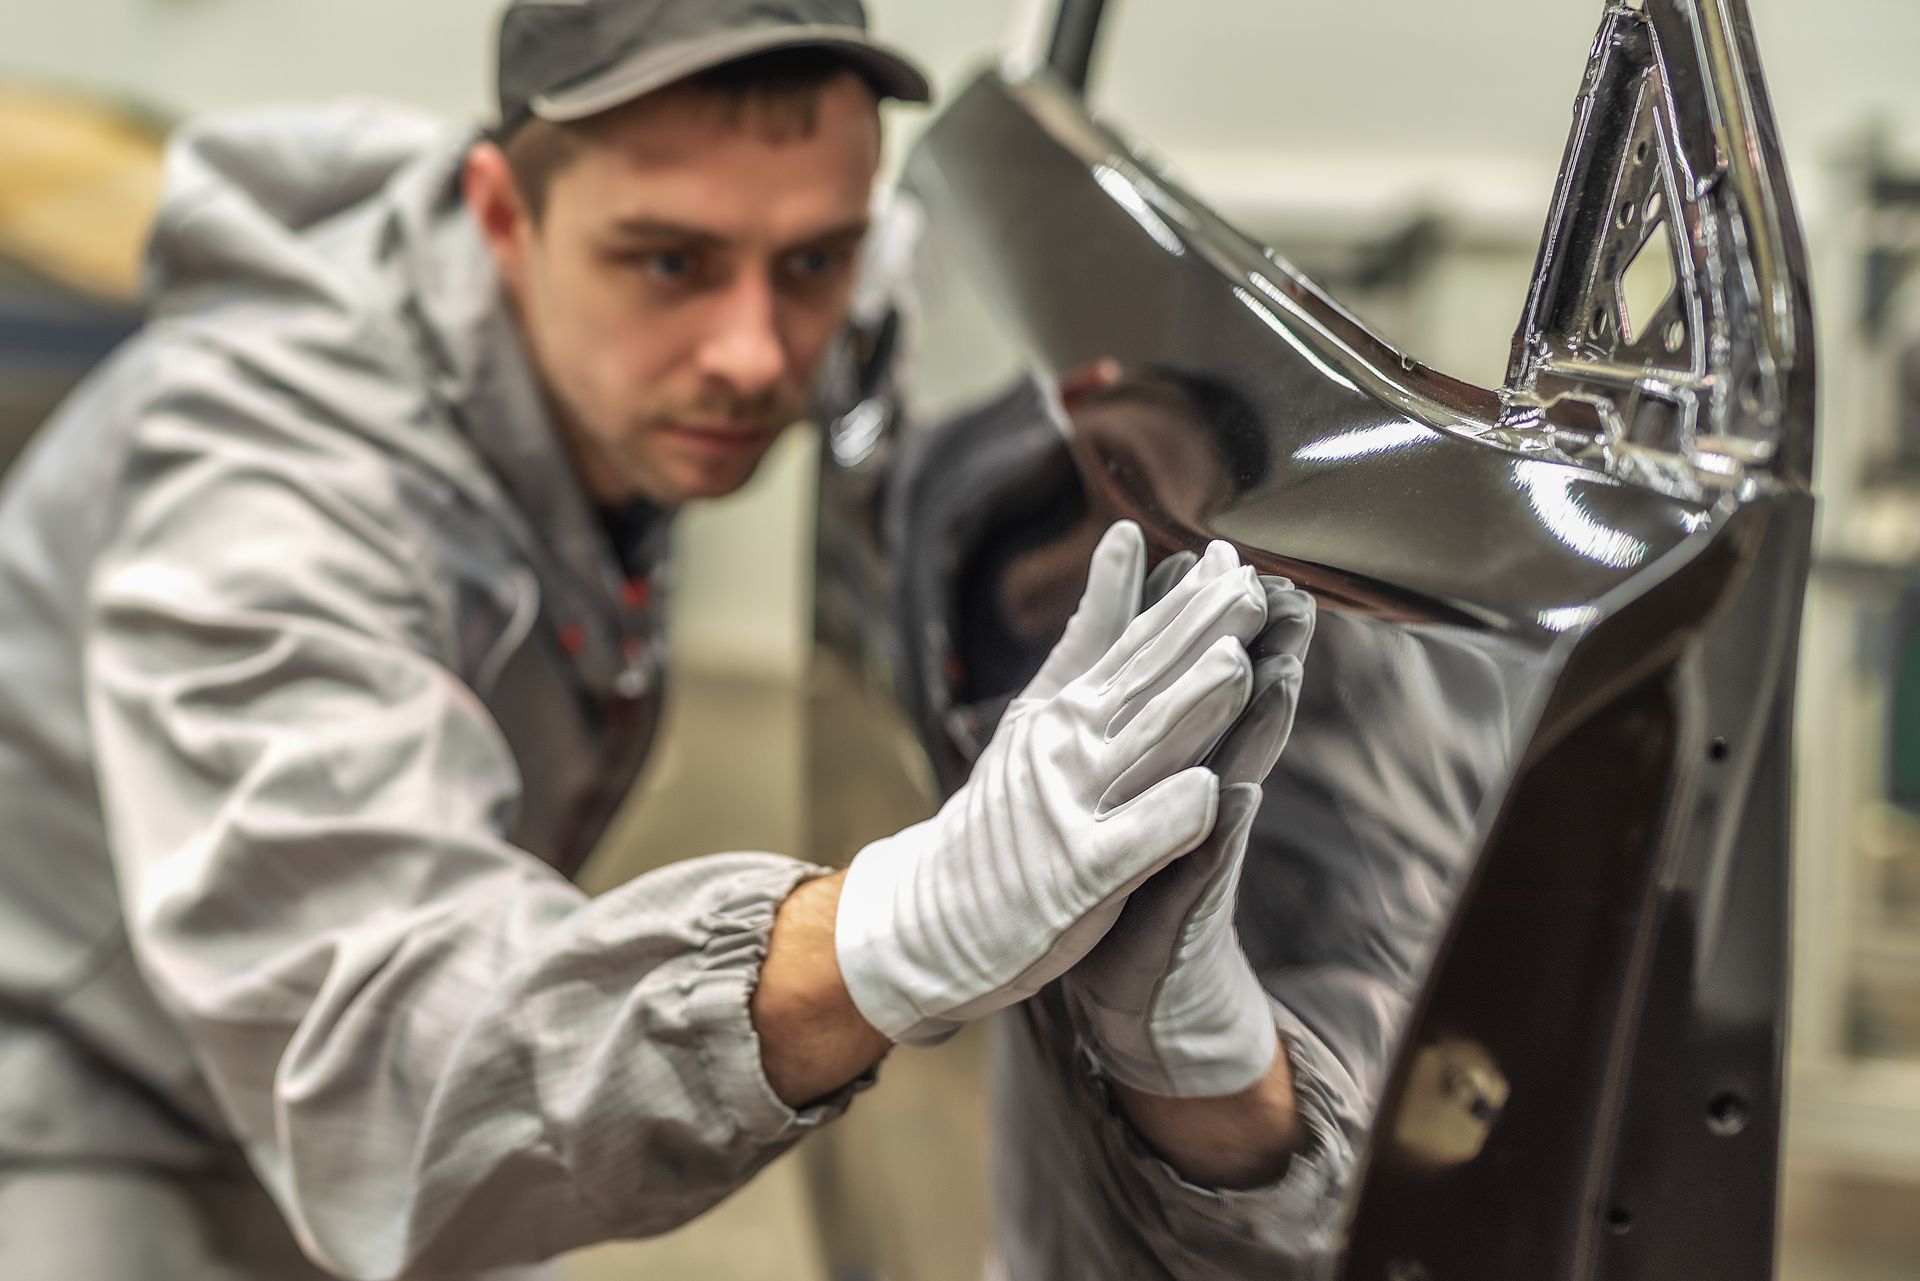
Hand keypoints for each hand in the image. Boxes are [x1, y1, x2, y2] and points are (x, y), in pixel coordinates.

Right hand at [834, 522, 1268, 1043]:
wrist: (931, 912)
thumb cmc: (1002, 812)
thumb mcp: (1042, 706)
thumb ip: (1092, 630)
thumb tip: (1128, 538)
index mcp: (1071, 707)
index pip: (1139, 644)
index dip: (1189, 602)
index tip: (1230, 556)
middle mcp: (1070, 748)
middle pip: (1147, 685)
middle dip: (1201, 637)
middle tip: (1251, 588)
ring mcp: (1072, 808)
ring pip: (1145, 752)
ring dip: (1191, 709)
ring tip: (1238, 666)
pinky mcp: (1077, 874)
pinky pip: (1130, 843)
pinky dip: (1166, 818)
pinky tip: (1208, 793)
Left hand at [1064, 550, 1315, 1096]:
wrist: (1135, 992)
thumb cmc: (1123, 887)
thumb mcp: (1123, 798)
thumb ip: (1139, 730)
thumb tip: (1140, 654)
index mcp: (1170, 768)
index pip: (1193, 685)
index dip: (1207, 627)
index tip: (1225, 558)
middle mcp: (1195, 803)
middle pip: (1231, 717)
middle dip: (1257, 656)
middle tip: (1280, 590)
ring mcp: (1195, 856)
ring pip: (1233, 776)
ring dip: (1257, 730)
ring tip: (1279, 672)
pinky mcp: (1183, 910)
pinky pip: (1204, 865)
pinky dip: (1220, 830)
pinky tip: (1237, 792)